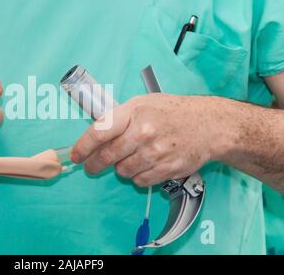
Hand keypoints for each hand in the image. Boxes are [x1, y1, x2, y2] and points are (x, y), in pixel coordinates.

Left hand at [71, 94, 229, 186]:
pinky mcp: (167, 168)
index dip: (83, 147)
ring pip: (123, 171)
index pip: (99, 132)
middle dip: (95, 164)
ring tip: (130, 158)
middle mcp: (143, 132)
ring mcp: (155, 152)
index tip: (76, 156)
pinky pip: (140, 180)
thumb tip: (94, 135)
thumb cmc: (172, 112)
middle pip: (107, 156)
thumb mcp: (142, 104)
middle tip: (91, 167)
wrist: (208, 124)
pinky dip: (137, 176)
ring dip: (121, 168)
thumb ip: (118, 118)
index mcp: (133, 112)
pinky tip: (145, 164)